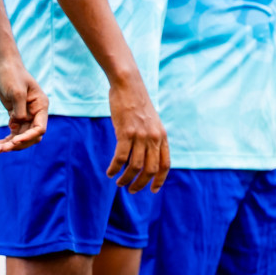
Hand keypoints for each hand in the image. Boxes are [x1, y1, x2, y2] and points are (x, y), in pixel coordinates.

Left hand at [0, 53, 47, 152]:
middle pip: (30, 136)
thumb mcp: (16, 91)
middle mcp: (35, 112)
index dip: (28, 137)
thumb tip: (16, 126)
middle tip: (2, 149)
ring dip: (10, 144)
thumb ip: (19, 110)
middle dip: (17, 144)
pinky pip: (14, 131)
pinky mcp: (15, 115)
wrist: (3, 64)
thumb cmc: (11, 74)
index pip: (39, 128)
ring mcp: (26, 114)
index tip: (15, 141)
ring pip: (21, 136)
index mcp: (41, 106)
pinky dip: (7, 138)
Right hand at [106, 77, 168, 192]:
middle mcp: (154, 138)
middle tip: (131, 190)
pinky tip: (110, 172)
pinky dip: (115, 168)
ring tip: (119, 183)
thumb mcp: (151, 121)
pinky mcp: (125, 132)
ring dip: (127, 178)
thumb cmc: (136, 102)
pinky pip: (121, 157)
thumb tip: (145, 155)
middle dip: (141, 183)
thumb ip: (151, 137)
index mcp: (162, 136)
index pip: (165, 165)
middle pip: (150, 170)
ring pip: (135, 166)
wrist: (128, 85)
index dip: (159, 180)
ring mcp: (140, 136)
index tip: (152, 190)